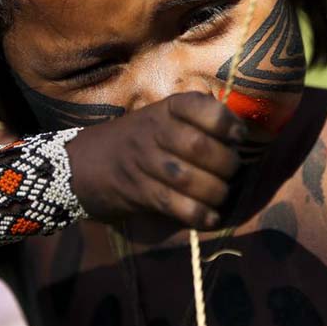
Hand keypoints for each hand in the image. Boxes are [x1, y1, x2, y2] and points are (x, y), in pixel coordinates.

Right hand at [67, 92, 243, 229]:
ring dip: (215, 191)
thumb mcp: (163, 118)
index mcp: (166, 108)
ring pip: (188, 178)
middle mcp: (154, 130)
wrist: (85, 163)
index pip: (200, 107)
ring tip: (221, 194)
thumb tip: (241, 133)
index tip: (238, 135)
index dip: (226, 122)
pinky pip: (173, 205)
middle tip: (232, 171)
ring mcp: (143, 161)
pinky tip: (210, 218)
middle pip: (198, 147)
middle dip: (226, 163)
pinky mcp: (138, 191)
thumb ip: (197, 121)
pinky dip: (198, 215)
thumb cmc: (139, 139)